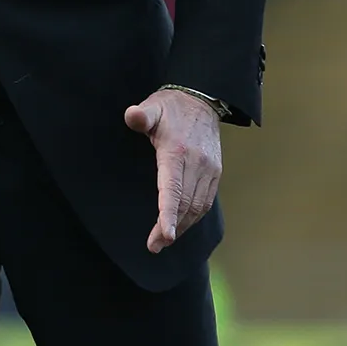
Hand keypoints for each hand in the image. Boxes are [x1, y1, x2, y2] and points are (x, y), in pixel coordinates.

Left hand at [124, 88, 222, 253]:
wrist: (203, 99)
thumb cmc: (171, 107)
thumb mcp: (153, 106)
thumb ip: (141, 115)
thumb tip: (131, 115)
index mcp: (177, 151)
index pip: (173, 188)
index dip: (168, 214)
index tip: (165, 235)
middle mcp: (197, 163)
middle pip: (185, 204)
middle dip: (170, 228)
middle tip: (154, 246)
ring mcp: (209, 169)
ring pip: (197, 207)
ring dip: (182, 226)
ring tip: (163, 241)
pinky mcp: (215, 173)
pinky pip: (205, 201)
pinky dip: (194, 217)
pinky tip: (181, 224)